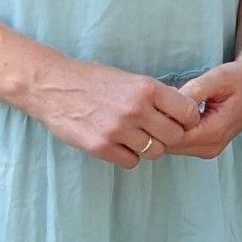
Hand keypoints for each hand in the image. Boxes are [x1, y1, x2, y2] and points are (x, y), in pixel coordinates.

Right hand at [22, 56, 202, 169]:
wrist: (53, 86)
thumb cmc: (93, 79)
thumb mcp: (130, 79)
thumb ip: (154, 96)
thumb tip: (181, 112)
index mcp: (147, 88)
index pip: (188, 112)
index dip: (188, 119)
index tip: (182, 120)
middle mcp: (136, 110)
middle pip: (174, 136)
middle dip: (170, 135)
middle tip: (159, 131)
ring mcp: (118, 130)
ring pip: (154, 151)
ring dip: (150, 147)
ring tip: (137, 136)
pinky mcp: (100, 147)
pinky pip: (132, 162)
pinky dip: (130, 156)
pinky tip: (121, 144)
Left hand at [170, 56, 241, 159]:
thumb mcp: (219, 77)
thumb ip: (195, 90)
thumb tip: (170, 103)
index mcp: (214, 132)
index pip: (173, 136)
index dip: (162, 119)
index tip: (160, 99)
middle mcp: (211, 147)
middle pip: (171, 144)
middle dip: (162, 124)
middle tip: (163, 100)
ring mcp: (209, 149)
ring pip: (174, 145)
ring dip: (168, 127)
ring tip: (172, 103)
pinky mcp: (207, 146)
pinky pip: (181, 142)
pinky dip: (175, 128)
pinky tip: (178, 111)